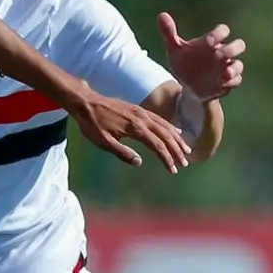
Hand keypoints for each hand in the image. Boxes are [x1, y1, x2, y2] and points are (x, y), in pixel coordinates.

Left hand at [68, 86, 190, 172]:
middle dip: (176, 150)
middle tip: (185, 163)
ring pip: (165, 126)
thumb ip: (122, 152)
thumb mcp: (103, 142)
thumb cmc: (92, 124)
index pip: (157, 145)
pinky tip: (176, 132)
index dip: (167, 158)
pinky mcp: (138, 109)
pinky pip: (159, 119)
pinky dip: (170, 126)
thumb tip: (139, 162)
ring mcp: (141, 112)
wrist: (86, 102)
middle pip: (165, 135)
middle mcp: (142, 118)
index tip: (173, 169)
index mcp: (135, 128)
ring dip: (177, 139)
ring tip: (186, 150)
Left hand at [158, 13, 244, 101]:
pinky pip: (236, 81)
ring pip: (239, 65)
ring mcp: (226, 68)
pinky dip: (231, 82)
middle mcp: (222, 53)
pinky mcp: (227, 83)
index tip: (208, 41)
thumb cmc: (184, 64)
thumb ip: (169, 32)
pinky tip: (221, 84)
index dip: (219, 33)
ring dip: (234, 68)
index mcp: (212, 42)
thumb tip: (161, 15)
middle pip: (239, 45)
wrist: (187, 86)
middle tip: (219, 54)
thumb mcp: (175, 49)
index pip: (223, 30)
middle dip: (233, 48)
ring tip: (225, 73)